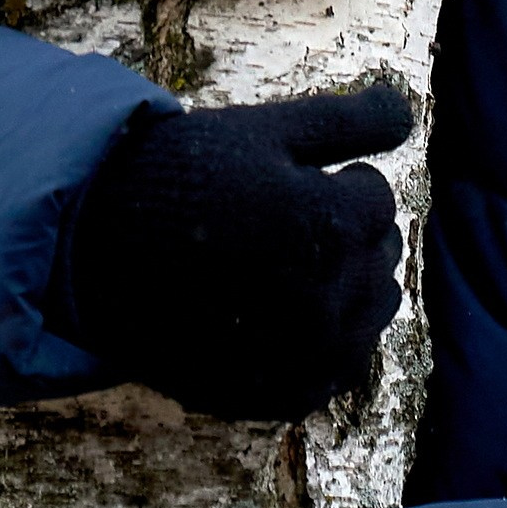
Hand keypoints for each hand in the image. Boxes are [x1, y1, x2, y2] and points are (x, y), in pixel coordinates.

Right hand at [71, 84, 410, 419]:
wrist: (96, 251)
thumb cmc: (183, 178)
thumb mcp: (264, 130)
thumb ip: (348, 120)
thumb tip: (410, 112)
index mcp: (326, 225)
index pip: (376, 196)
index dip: (333, 179)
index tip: (286, 178)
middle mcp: (324, 299)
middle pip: (381, 256)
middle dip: (347, 230)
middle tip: (285, 219)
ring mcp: (302, 355)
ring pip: (371, 315)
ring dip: (346, 285)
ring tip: (285, 263)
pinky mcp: (277, 396)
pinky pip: (337, 369)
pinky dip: (323, 342)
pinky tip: (278, 312)